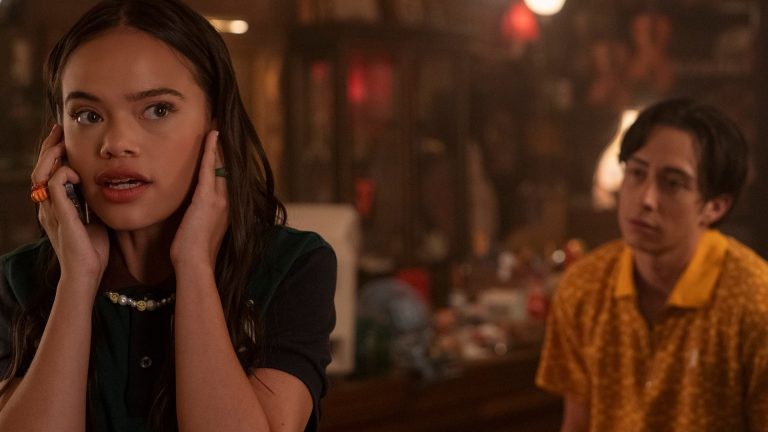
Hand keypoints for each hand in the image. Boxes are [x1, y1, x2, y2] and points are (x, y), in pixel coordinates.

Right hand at [32, 125, 108, 292]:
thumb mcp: (94, 216)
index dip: (54, 153)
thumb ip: (93, 200)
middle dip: (49, 146)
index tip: (65, 136)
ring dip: (53, 155)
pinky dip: (64, 173)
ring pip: (41, 172)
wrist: (87, 273)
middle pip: (39, 167)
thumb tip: (107, 184)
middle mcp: (47, 205)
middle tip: (60, 129)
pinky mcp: (59, 214)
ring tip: (64, 142)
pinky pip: (53, 184)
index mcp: (55, 205)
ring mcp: (50, 210)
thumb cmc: (94, 248)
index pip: (48, 171)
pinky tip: (76, 171)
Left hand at [170, 130, 228, 267]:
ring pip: (221, 165)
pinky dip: (211, 151)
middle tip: (222, 130)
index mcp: (226, 210)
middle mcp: (228, 202)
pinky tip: (212, 136)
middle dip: (225, 150)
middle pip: (228, 169)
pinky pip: (209, 169)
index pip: (227, 180)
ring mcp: (220, 200)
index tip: (223, 149)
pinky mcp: (207, 199)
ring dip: (219, 146)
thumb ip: (201, 221)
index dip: (225, 163)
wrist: (195, 264)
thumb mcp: (201, 234)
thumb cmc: (194, 255)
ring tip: (217, 127)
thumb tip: (194, 217)